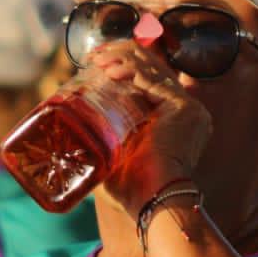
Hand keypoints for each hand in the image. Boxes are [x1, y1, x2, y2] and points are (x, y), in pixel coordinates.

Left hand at [86, 41, 211, 216]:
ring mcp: (188, 107)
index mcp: (176, 119)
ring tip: (96, 59)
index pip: (152, 77)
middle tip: (93, 55)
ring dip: (121, 57)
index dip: (124, 63)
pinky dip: (128, 70)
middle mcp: (187, 110)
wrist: (153, 202)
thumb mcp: (114, 156)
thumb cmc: (133, 190)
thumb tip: (69, 128)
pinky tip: (108, 70)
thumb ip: (101, 140)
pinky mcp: (183, 108)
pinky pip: (151, 79)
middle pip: (153, 66)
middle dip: (120, 54)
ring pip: (152, 67)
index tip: (96, 61)